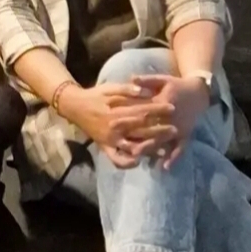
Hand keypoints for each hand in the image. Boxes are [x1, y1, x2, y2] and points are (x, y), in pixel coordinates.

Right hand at [61, 81, 175, 153]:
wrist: (75, 107)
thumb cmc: (95, 95)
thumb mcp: (110, 87)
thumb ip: (127, 89)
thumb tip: (144, 91)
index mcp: (118, 111)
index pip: (143, 111)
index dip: (159, 110)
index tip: (172, 108)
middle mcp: (116, 128)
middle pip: (142, 131)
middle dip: (160, 131)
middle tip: (175, 129)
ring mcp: (111, 140)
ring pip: (134, 147)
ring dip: (150, 149)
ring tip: (164, 149)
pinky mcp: (106, 148)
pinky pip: (118, 160)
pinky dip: (128, 163)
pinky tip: (140, 162)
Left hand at [124, 73, 209, 168]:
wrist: (198, 93)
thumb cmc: (176, 85)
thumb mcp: (162, 79)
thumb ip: (146, 80)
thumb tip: (130, 78)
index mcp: (163, 101)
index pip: (144, 110)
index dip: (129, 117)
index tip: (115, 123)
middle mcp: (171, 116)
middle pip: (152, 128)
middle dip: (137, 137)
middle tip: (123, 146)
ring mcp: (180, 127)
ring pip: (163, 140)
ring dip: (151, 150)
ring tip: (137, 157)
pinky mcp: (186, 134)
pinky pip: (180, 148)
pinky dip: (173, 158)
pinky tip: (164, 167)